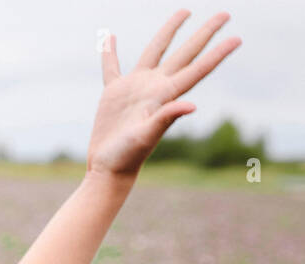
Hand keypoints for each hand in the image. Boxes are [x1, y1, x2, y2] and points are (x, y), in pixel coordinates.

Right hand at [86, 10, 240, 178]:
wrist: (108, 167)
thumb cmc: (128, 156)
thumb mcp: (147, 137)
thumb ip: (166, 118)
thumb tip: (191, 106)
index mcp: (165, 96)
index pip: (197, 69)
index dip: (217, 54)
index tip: (236, 38)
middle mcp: (154, 87)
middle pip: (184, 53)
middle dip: (204, 33)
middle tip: (225, 14)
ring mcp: (135, 88)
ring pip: (155, 51)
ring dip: (169, 31)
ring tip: (184, 12)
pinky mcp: (114, 93)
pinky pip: (112, 67)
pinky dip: (110, 52)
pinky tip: (111, 38)